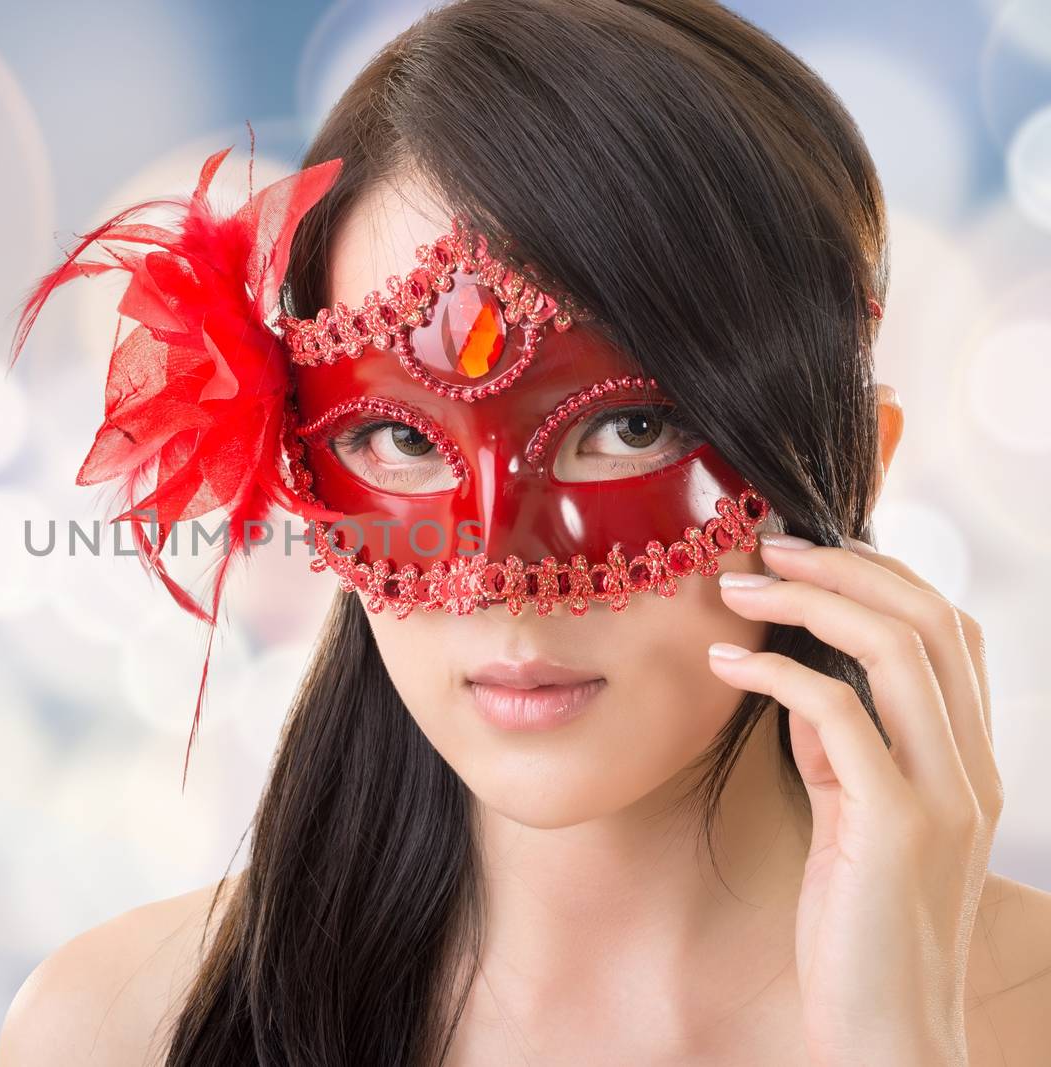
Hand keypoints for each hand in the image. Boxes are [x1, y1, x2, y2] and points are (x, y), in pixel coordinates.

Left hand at [706, 531, 1002, 1066]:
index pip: (950, 632)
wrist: (887, 1034)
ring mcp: (945, 794)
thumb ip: (842, 753)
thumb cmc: (858, 929)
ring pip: (900, 651)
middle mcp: (973, 767)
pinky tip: (725, 662)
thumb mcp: (853, 821)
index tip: (807, 553)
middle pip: (932, 620)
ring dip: (812, 601)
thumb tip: (803, 686)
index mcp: (968, 761)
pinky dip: (777, 673)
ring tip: (736, 586)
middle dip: (846, 567)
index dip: (883, 576)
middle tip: (765, 545)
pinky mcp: (900, 826)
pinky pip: (838, 716)